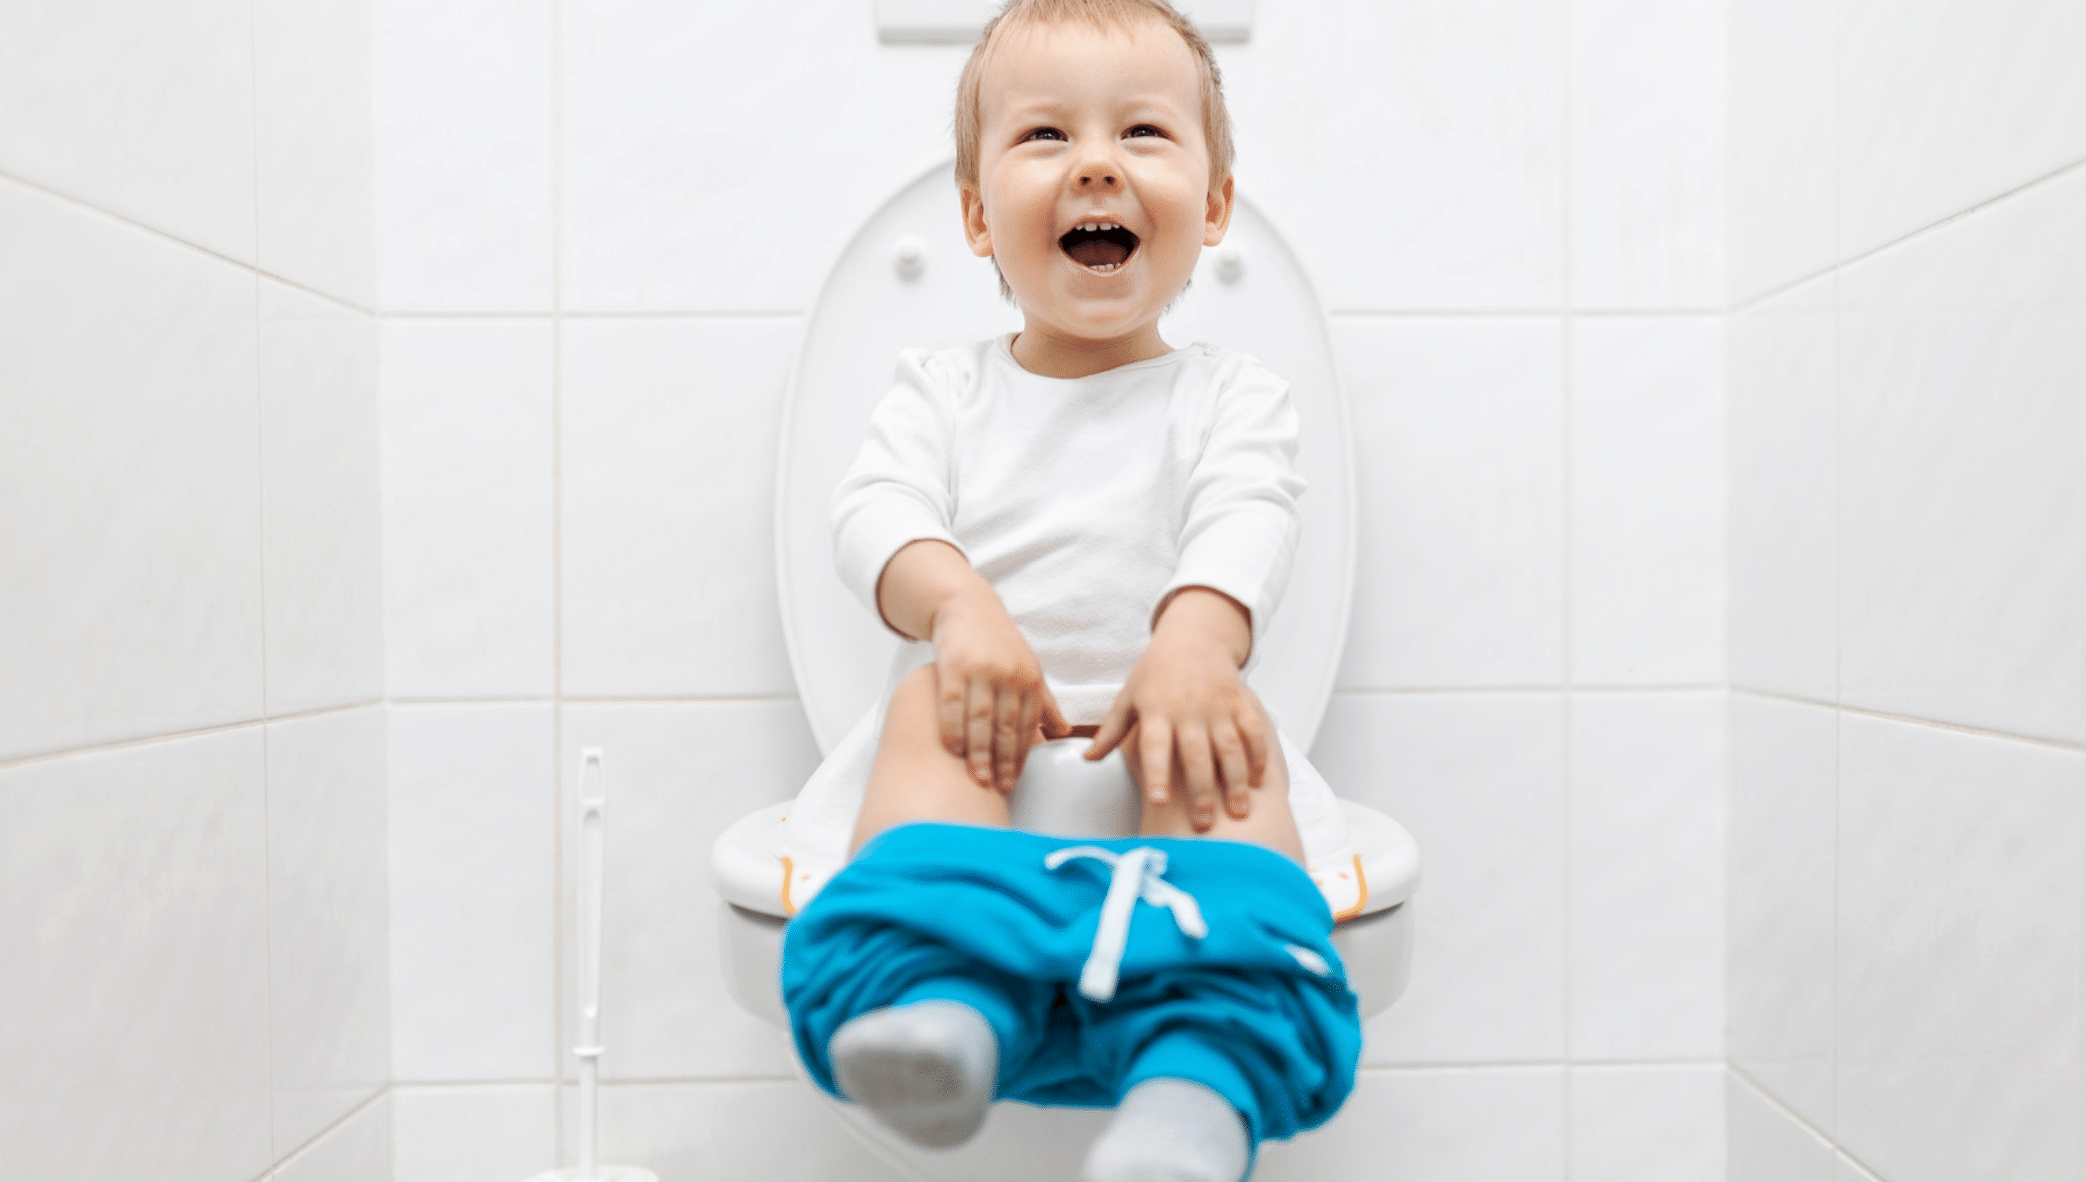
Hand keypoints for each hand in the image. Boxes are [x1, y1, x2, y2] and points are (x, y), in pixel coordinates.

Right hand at [928, 582, 1070, 792]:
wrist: (968, 607)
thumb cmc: (1000, 644)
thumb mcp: (1029, 668)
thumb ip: (1044, 703)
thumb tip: (1065, 733)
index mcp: (1030, 680)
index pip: (1028, 726)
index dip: (1020, 757)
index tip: (1013, 782)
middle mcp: (1008, 675)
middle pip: (1006, 727)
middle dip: (1002, 761)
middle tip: (997, 788)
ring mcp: (980, 671)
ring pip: (981, 719)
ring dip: (979, 752)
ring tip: (977, 778)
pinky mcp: (953, 666)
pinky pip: (952, 704)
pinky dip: (952, 729)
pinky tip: (953, 750)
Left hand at [1084, 588, 1271, 829]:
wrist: (1192, 638)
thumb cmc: (1155, 674)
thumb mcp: (1128, 698)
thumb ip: (1111, 732)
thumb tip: (1087, 759)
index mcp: (1157, 711)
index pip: (1155, 746)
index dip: (1157, 774)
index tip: (1159, 802)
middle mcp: (1188, 710)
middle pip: (1196, 754)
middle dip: (1200, 790)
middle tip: (1203, 824)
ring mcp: (1218, 706)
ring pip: (1229, 747)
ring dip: (1235, 780)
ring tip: (1238, 811)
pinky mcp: (1240, 701)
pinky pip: (1254, 730)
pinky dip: (1259, 755)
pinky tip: (1260, 781)